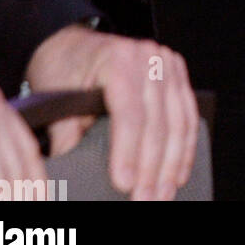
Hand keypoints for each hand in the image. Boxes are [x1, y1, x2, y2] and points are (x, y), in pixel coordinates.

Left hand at [25, 27, 197, 200]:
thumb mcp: (56, 99)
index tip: (124, 184)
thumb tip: (72, 174)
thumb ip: (66, 136)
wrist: (73, 44)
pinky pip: (188, 113)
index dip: (128, 151)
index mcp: (118, 61)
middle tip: (145, 200)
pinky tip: (179, 171)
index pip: (129, 112)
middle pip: (158, 120)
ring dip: (173, 163)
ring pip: (179, 120)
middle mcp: (147, 57)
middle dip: (153, 167)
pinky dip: (185, 146)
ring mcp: (166, 62)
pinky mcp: (176, 71)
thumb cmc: (65, 69)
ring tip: (163, 194)